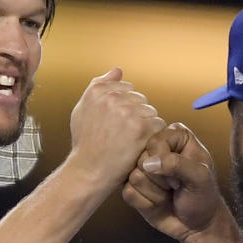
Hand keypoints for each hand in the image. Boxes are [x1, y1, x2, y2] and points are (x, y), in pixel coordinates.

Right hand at [69, 68, 165, 191]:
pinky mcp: (142, 127)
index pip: (127, 88)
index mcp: (98, 90)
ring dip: (146, 126)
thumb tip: (118, 70)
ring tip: (130, 142)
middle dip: (137, 116)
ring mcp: (128, 111)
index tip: (116, 124)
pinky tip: (139, 146)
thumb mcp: (82, 111)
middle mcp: (112, 97)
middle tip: (123, 135)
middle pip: (141, 99)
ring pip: (151, 112)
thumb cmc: (86, 144)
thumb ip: (99, 87)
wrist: (88, 171)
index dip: (124, 108)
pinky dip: (153, 137)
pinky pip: (159, 124)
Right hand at [123, 122, 224, 242]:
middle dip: (161, 179)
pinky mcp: (132, 186)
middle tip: (176, 185)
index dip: (166, 161)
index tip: (182, 174)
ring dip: (155, 192)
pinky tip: (159, 202)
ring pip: (133, 177)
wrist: (197, 225)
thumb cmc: (203, 197)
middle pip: (142, 159)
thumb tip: (148, 163)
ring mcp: (142, 167)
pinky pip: (128, 193)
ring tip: (169, 193)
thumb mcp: (200, 178)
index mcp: (176, 136)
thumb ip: (178, 164)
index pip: (155, 142)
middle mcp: (156, 148)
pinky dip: (146, 203)